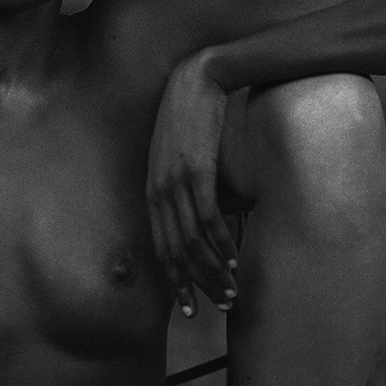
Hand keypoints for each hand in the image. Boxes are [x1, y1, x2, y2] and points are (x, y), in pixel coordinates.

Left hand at [147, 53, 237, 316]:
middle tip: (217, 306)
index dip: (175, 280)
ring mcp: (175, 180)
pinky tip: (233, 258)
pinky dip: (220, 242)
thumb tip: (206, 221)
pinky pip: (207, 216)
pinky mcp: (196, 169)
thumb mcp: (180, 157)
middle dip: (196, 284)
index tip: (188, 307)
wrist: (198, 78)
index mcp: (152, 190)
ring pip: (191, 240)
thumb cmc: (192, 118)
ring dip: (212, 270)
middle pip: (175, 251)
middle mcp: (158, 189)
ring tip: (230, 291)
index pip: (161, 247)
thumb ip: (185, 189)